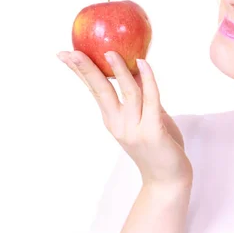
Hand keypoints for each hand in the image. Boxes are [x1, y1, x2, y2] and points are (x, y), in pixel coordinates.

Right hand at [58, 50, 192, 186]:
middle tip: (71, 52)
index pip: (93, 90)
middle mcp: (119, 124)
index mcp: (112, 120)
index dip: (80, 71)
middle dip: (85, 70)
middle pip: (100, 91)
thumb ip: (140, 96)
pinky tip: (143, 63)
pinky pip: (151, 100)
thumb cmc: (158, 146)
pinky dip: (148, 79)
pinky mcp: (153, 133)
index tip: (65, 53)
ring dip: (119, 71)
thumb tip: (136, 65)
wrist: (168, 179)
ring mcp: (135, 129)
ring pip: (127, 93)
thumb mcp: (145, 117)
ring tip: (111, 52)